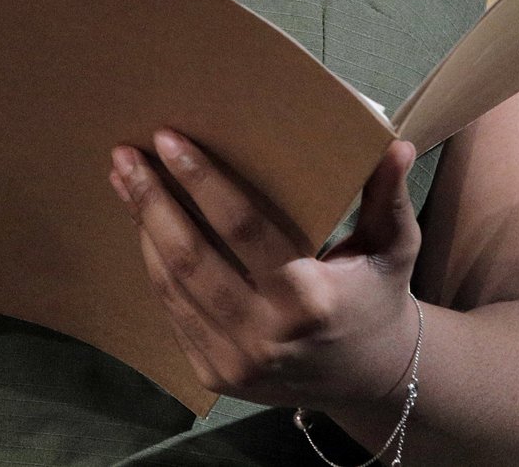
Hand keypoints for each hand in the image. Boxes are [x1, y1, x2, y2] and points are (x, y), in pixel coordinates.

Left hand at [109, 130, 421, 413]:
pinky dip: (153, 267)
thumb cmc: (376, 298)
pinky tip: (141, 227)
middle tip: (125, 156)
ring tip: (123, 181)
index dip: (201, 181)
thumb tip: (395, 145)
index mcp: (310, 298)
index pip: (242, 228)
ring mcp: (236, 362)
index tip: (169, 139)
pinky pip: (173, 313)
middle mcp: (267, 336)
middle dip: (151, 202)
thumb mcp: (394, 249)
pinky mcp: (215, 376)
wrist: (369, 379)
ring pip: (172, 286)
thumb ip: (389, 198)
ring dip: (142, 229)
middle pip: (190, 258)